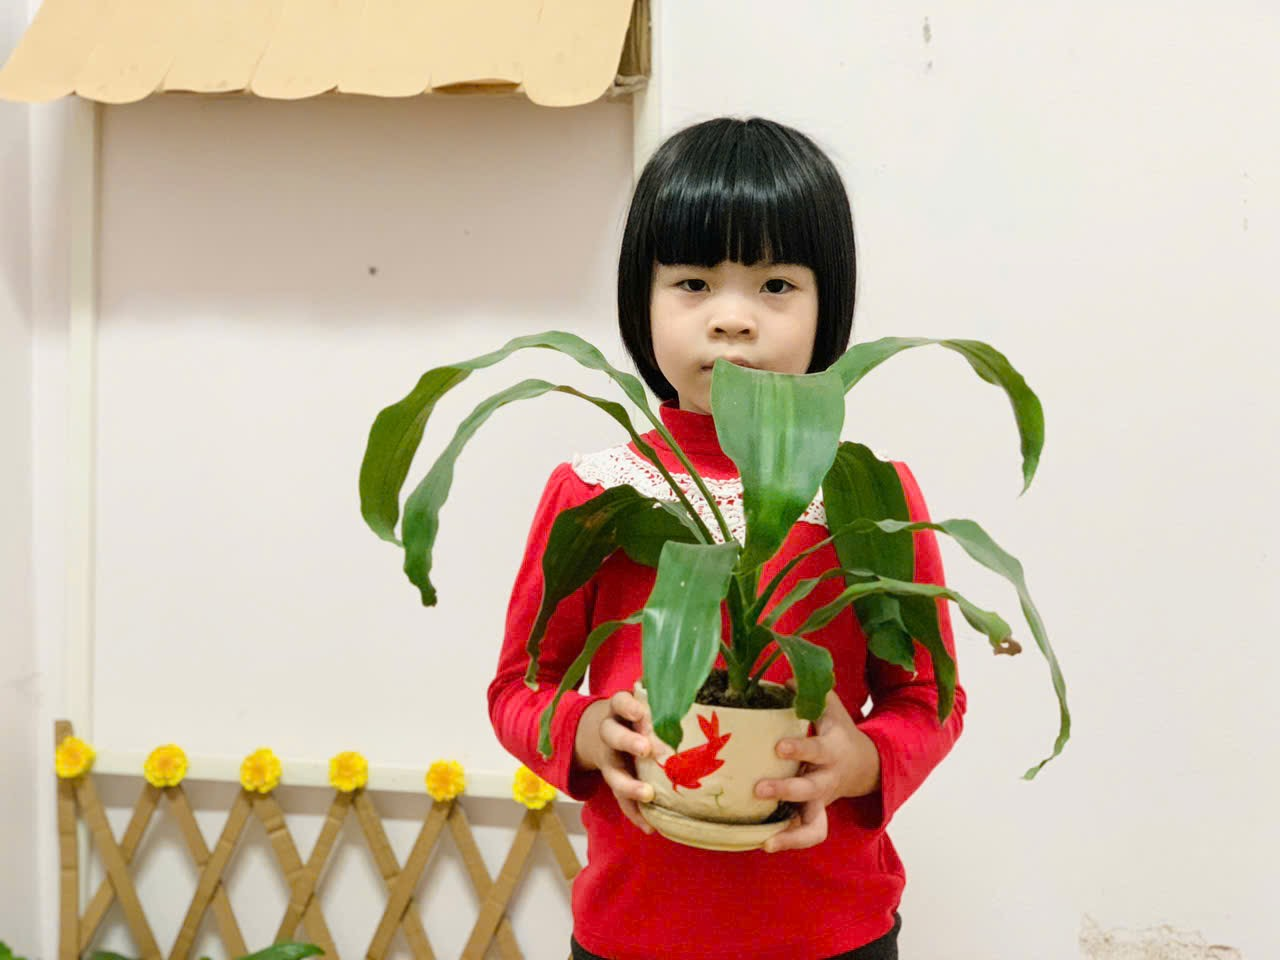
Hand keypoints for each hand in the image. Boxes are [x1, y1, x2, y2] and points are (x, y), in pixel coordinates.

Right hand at [573, 691, 655, 833]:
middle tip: (646, 749)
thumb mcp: (637, 701)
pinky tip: (649, 827)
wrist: (593, 733)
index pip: (620, 702)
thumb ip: (659, 698)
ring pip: (612, 772)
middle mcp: (609, 732)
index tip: (642, 712)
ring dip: (629, 784)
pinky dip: (634, 813)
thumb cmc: (631, 715)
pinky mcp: (612, 780)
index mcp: (618, 709)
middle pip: (612, 735)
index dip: (630, 707)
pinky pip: (619, 800)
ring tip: (648, 794)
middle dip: (628, 742)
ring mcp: (608, 759)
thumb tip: (695, 685)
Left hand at [754, 688, 880, 852]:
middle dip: (786, 790)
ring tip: (766, 840)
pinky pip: (807, 835)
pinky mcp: (816, 816)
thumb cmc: (838, 734)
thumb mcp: (831, 710)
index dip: (800, 749)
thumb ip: (811, 694)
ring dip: (791, 834)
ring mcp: (823, 802)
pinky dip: (789, 843)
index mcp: (832, 750)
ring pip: (816, 826)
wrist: (865, 766)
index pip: (816, 749)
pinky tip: (764, 843)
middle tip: (759, 788)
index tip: (779, 747)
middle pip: (811, 789)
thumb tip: (785, 678)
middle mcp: (828, 779)